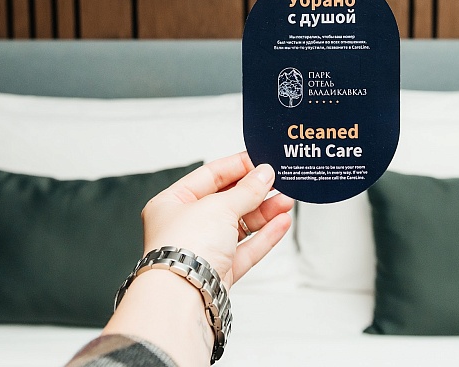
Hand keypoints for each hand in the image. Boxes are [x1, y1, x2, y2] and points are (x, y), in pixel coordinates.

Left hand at [140, 152, 293, 288]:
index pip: (209, 176)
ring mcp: (203, 250)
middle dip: (255, 192)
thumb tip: (263, 174)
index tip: (260, 161)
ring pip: (239, 226)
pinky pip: (245, 249)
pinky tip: (281, 223)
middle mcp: (185, 226)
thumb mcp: (219, 206)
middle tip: (278, 181)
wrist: (183, 296)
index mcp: (171, 203)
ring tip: (286, 201)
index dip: (237, 166)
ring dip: (264, 213)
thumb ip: (246, 190)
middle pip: (226, 201)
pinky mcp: (219, 271)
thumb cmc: (183, 248)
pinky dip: (264, 236)